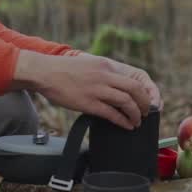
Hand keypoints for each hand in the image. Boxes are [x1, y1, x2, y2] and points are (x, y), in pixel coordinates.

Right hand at [12, 51, 156, 129]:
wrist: (44, 72)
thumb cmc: (63, 71)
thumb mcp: (88, 65)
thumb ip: (103, 74)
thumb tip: (115, 88)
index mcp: (106, 66)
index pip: (133, 79)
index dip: (144, 93)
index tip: (147, 101)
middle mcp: (104, 76)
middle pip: (135, 90)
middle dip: (145, 103)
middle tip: (146, 112)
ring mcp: (96, 89)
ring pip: (126, 102)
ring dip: (136, 114)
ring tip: (137, 121)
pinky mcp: (88, 103)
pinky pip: (112, 114)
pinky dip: (123, 121)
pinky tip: (126, 126)